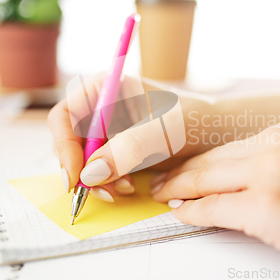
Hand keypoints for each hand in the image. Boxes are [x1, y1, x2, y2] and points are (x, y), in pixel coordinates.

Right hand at [47, 72, 212, 200]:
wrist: (216, 135)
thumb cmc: (196, 120)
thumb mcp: (166, 131)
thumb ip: (129, 148)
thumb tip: (89, 174)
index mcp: (107, 88)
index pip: (66, 115)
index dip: (63, 145)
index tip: (75, 174)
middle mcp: (102, 109)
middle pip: (69, 142)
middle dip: (81, 169)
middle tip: (99, 191)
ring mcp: (109, 131)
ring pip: (83, 161)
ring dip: (96, 180)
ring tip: (123, 188)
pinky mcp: (117, 151)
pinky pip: (99, 171)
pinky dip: (108, 183)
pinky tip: (128, 187)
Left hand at [151, 120, 279, 275]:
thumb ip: (271, 166)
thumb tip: (230, 180)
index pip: (227, 145)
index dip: (197, 158)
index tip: (178, 165)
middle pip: (211, 159)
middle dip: (179, 172)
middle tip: (159, 180)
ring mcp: (273, 173)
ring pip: (206, 179)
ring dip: (178, 190)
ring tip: (162, 195)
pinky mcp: (269, 207)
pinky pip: (214, 208)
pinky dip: (192, 212)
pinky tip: (181, 214)